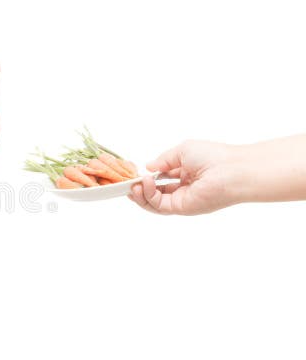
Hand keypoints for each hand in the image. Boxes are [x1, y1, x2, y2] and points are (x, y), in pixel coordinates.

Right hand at [128, 139, 243, 214]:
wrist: (232, 170)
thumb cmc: (215, 156)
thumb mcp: (182, 151)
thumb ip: (163, 160)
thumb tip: (148, 167)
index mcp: (186, 174)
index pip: (161, 180)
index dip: (147, 177)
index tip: (135, 172)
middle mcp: (183, 189)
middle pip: (154, 194)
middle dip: (139, 189)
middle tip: (128, 182)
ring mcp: (183, 200)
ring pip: (153, 202)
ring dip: (140, 194)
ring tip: (133, 184)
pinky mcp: (182, 208)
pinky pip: (159, 205)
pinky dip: (148, 196)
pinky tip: (144, 183)